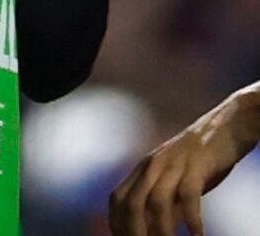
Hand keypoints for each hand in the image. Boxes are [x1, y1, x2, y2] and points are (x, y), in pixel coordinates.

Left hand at [110, 85, 259, 235]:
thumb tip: (159, 227)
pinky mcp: (197, 163)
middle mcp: (154, 165)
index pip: (119, 198)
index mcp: (145, 168)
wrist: (229, 122)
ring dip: (160, 230)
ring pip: (156, 201)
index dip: (117, 223)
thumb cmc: (205, 156)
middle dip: (132, 230)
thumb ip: (168, 200)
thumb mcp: (180, 179)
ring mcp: (174, 163)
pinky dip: (192, 219)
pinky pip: (189, 194)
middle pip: (131, 203)